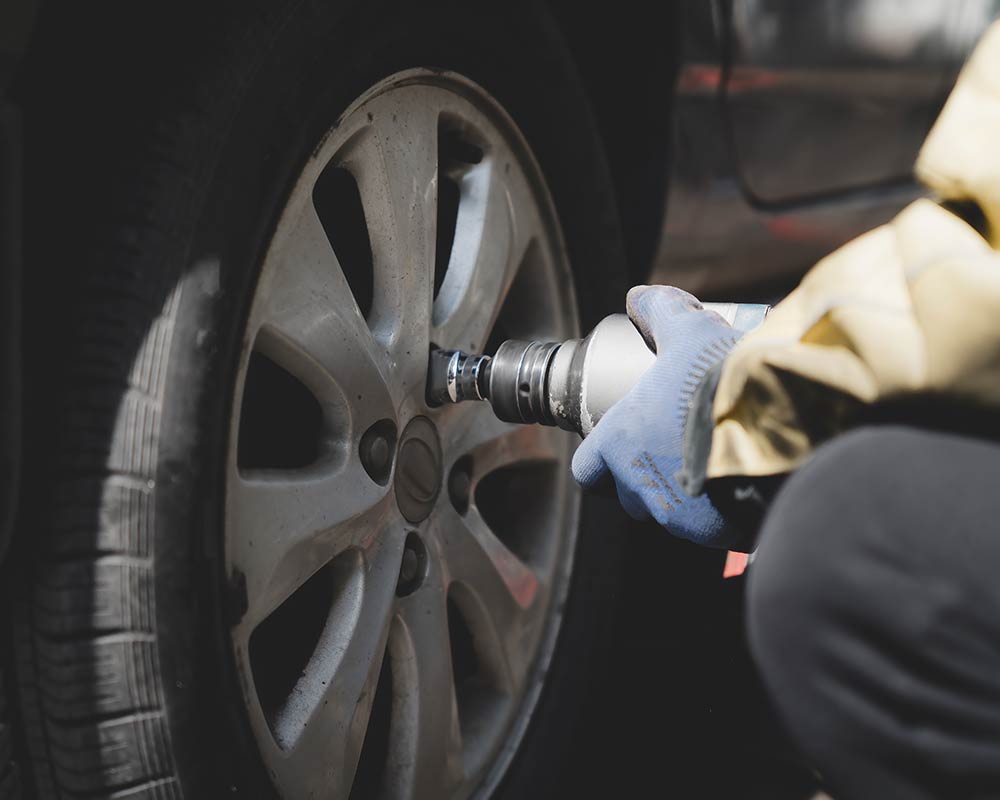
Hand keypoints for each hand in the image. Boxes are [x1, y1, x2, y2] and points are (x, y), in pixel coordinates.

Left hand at [571, 285, 741, 546]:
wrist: (777, 426)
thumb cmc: (719, 380)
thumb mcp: (688, 332)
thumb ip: (662, 312)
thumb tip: (639, 297)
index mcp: (620, 444)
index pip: (588, 469)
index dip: (601, 460)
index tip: (621, 447)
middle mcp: (640, 487)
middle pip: (630, 495)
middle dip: (647, 478)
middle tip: (675, 449)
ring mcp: (676, 516)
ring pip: (669, 514)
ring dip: (683, 495)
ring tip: (711, 464)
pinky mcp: (713, 534)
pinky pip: (708, 528)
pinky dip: (718, 513)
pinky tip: (737, 487)